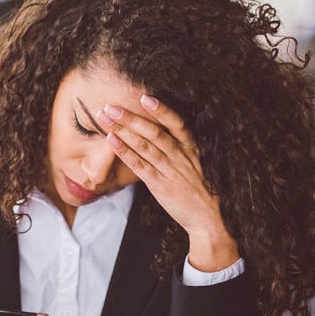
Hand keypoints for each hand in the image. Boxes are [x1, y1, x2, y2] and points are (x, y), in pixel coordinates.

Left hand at [96, 95, 239, 271]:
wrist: (209, 219)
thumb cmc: (202, 190)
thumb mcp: (197, 164)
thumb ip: (180, 148)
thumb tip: (159, 133)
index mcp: (192, 148)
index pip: (177, 123)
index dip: (161, 110)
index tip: (144, 97)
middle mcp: (181, 156)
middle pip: (154, 132)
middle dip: (130, 117)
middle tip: (110, 106)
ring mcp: (170, 170)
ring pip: (144, 146)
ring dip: (122, 130)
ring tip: (104, 117)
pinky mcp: (161, 185)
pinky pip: (140, 166)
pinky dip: (125, 152)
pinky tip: (111, 141)